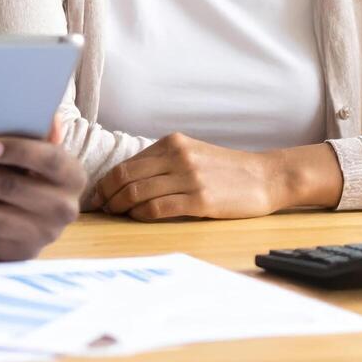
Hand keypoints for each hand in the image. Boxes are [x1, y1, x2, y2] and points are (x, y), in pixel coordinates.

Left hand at [0, 124, 84, 260]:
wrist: (44, 218)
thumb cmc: (36, 172)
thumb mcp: (43, 150)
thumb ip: (39, 131)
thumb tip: (46, 114)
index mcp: (70, 176)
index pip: (47, 159)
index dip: (17, 150)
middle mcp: (61, 209)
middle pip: (9, 189)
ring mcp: (39, 236)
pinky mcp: (15, 255)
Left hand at [94, 133, 340, 220]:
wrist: (265, 177)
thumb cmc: (225, 170)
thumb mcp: (191, 154)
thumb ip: (162, 162)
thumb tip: (125, 181)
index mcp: (171, 144)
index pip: (125, 164)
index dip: (105, 183)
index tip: (96, 196)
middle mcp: (177, 157)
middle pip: (124, 177)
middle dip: (106, 196)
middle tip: (99, 209)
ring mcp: (189, 178)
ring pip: (137, 193)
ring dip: (120, 207)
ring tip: (116, 215)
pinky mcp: (200, 200)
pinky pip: (158, 208)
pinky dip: (141, 215)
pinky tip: (138, 218)